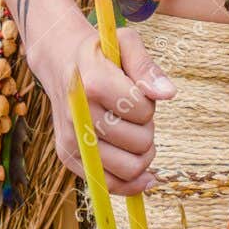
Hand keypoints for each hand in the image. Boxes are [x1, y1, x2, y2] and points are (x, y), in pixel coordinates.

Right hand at [38, 17, 175, 195]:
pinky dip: (132, 183)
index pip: (142, 110)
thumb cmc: (99, 53)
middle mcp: (78, 115)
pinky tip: (144, 173)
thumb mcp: (125, 43)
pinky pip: (109, 185)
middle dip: (147, 128)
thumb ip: (147, 67)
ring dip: (142, 152)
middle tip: (135, 114)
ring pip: (130, 167)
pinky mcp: (67, 157)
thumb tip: (168, 94)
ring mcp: (71, 140)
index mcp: (93, 84)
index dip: (149, 104)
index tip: (137, 93)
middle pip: (139, 142)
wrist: (61, 62)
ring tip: (134, 132)